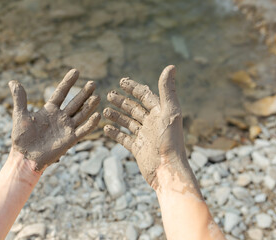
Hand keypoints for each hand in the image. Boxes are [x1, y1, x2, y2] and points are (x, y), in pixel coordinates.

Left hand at [9, 69, 100, 171]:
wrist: (24, 157)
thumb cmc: (21, 138)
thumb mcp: (20, 115)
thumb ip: (20, 98)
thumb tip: (13, 81)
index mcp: (49, 110)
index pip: (61, 92)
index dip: (68, 82)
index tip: (76, 71)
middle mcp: (60, 117)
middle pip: (75, 102)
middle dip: (84, 93)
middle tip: (92, 83)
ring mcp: (66, 128)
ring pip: (81, 114)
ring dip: (89, 106)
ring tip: (97, 96)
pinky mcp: (70, 139)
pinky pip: (82, 130)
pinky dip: (90, 124)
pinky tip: (97, 116)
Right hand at [103, 65, 184, 188]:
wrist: (167, 170)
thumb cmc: (169, 141)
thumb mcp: (168, 112)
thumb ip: (167, 90)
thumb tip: (171, 66)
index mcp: (161, 113)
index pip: (145, 96)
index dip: (134, 88)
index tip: (121, 81)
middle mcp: (153, 123)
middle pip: (135, 108)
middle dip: (122, 101)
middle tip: (108, 95)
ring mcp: (145, 136)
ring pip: (128, 122)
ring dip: (117, 116)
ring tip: (104, 111)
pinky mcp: (138, 149)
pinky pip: (124, 139)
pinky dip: (115, 133)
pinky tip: (105, 129)